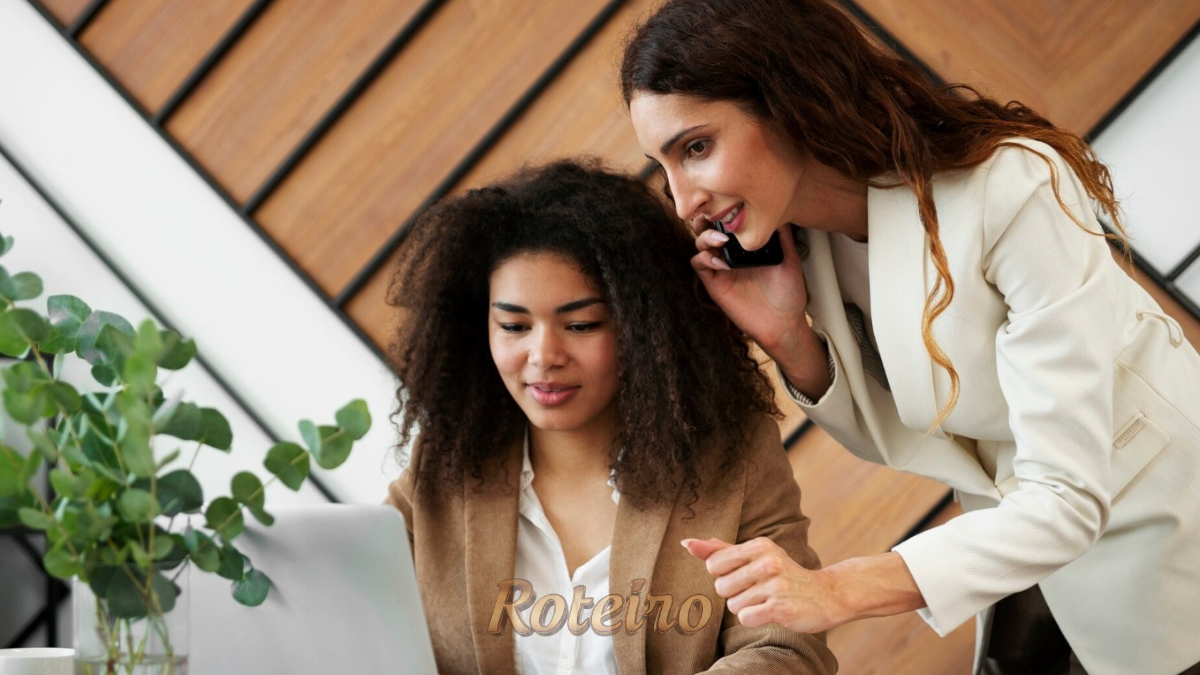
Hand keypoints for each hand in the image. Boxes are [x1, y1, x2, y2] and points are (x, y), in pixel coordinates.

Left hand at [682, 537, 843, 633]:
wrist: (825, 595)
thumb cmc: (782, 574)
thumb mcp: (756, 556)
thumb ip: (720, 550)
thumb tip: (687, 543)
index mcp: (759, 546)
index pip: (714, 563)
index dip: (723, 575)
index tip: (743, 574)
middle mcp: (768, 562)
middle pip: (721, 587)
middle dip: (734, 593)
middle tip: (758, 589)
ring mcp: (775, 585)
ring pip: (733, 605)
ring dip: (746, 608)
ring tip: (766, 600)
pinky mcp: (780, 608)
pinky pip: (746, 618)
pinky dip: (754, 619)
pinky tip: (770, 611)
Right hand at [690, 223, 809, 358]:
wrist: (784, 323)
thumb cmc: (789, 294)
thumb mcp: (790, 260)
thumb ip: (783, 238)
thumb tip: (780, 212)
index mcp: (746, 245)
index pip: (727, 221)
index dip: (723, 210)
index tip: (730, 202)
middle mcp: (730, 254)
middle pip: (707, 228)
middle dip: (705, 218)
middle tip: (715, 216)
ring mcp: (721, 268)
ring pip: (699, 244)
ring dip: (705, 237)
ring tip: (722, 240)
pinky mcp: (715, 284)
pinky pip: (699, 266)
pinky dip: (705, 259)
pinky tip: (721, 262)